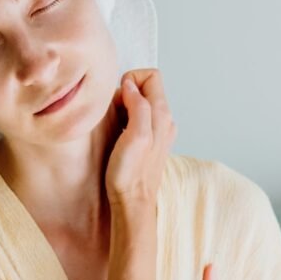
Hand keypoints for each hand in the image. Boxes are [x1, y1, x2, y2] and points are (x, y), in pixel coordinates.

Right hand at [105, 68, 176, 205]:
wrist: (133, 203)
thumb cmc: (131, 174)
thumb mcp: (135, 136)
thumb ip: (138, 107)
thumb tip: (131, 86)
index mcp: (163, 115)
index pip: (151, 76)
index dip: (131, 80)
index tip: (119, 99)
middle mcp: (164, 121)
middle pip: (146, 87)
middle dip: (126, 93)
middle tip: (116, 114)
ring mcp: (158, 132)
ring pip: (140, 103)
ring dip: (124, 107)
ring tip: (116, 126)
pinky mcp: (149, 142)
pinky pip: (137, 118)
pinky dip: (125, 119)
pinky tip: (118, 135)